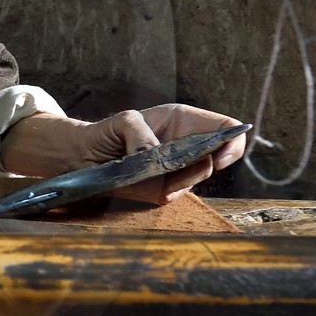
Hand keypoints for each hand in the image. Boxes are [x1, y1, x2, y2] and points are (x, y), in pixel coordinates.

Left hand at [0, 104, 246, 204]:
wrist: (83, 159)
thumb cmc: (105, 133)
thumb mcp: (122, 121)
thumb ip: (139, 131)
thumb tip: (153, 154)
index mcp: (184, 122)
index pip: (227, 128)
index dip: (231, 141)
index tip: (216, 156)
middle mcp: (187, 145)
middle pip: (219, 157)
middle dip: (202, 167)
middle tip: (176, 170)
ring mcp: (179, 169)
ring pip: (199, 177)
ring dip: (183, 181)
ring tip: (157, 176)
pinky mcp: (167, 188)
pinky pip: (180, 194)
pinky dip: (171, 192)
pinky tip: (156, 189)